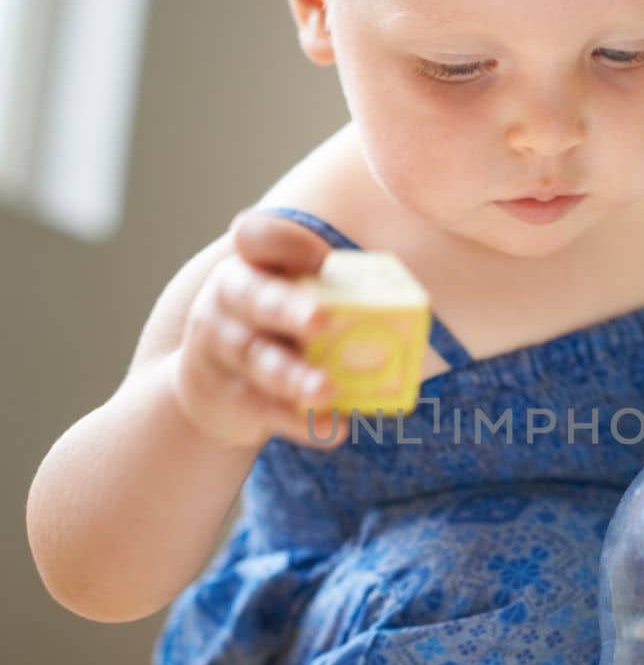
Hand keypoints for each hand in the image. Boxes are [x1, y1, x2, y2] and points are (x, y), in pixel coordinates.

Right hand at [171, 210, 344, 449]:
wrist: (215, 387)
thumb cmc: (274, 329)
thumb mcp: (290, 299)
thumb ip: (331, 295)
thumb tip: (409, 313)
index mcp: (253, 263)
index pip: (257, 237)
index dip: (285, 244)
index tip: (320, 259)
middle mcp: (230, 298)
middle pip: (255, 299)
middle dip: (288, 309)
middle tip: (321, 321)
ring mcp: (222, 348)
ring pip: (258, 359)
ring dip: (293, 376)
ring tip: (327, 391)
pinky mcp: (228, 395)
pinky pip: (263, 409)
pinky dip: (299, 421)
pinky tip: (331, 427)